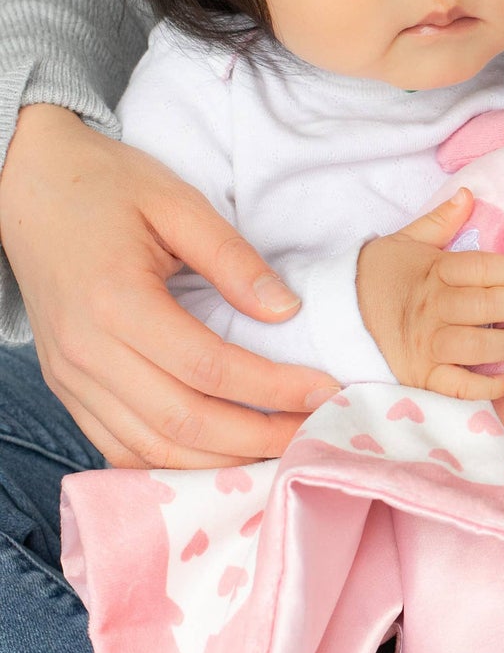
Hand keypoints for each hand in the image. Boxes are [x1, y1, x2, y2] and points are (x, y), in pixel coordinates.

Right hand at [0, 104, 336, 467]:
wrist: (27, 188)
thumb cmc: (104, 187)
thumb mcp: (176, 201)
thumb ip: (232, 257)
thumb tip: (286, 310)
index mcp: (116, 301)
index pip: (209, 367)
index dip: (273, 388)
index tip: (325, 391)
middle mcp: (87, 352)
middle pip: (183, 421)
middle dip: (259, 438)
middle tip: (316, 434)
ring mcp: (71, 378)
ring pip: (152, 449)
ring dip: (221, 463)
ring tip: (279, 452)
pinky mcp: (67, 389)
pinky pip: (120, 448)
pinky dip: (173, 465)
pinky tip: (220, 459)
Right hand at [354, 187, 503, 399]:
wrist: (336, 315)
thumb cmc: (377, 277)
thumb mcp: (404, 242)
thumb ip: (439, 221)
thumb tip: (468, 195)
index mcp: (434, 272)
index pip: (484, 267)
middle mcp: (434, 308)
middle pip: (487, 305)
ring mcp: (428, 345)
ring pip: (479, 347)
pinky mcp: (422, 376)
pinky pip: (460, 387)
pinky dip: (488, 389)